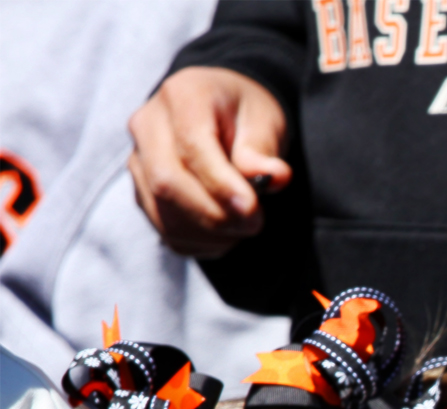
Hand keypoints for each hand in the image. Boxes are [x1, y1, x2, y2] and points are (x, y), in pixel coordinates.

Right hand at [127, 66, 289, 257]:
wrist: (220, 114)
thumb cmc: (244, 114)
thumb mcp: (264, 121)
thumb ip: (263, 150)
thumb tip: (275, 177)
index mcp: (182, 96)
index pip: (191, 146)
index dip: (221, 184)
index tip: (252, 209)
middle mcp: (148, 125)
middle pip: (167, 182)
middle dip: (214, 214)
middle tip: (254, 224)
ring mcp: (138, 160)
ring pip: (162, 210)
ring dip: (208, 232)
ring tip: (244, 227)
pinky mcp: (142, 190)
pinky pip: (164, 228)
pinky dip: (198, 241)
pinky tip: (226, 234)